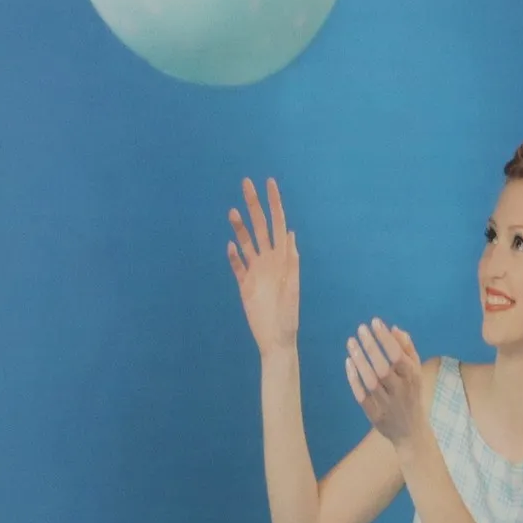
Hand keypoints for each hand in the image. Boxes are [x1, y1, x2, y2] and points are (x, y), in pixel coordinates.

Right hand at [226, 177, 299, 355]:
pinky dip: (234, 255)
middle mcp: (269, 261)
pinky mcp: (245, 285)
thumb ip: (291, 263)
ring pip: (246, 242)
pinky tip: (230, 245)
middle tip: (246, 183)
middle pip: (260, 226)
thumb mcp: (292, 289)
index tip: (269, 183)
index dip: (274, 203)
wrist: (275, 339)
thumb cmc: (288, 318)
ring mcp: (256, 271)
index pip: (278, 224)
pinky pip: (238, 266)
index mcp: (282, 258)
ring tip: (233, 211)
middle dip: (254, 204)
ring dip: (240, 226)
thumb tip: (290, 235)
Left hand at [345, 319, 426, 449]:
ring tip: (351, 342)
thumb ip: (407, 350)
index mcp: (413, 378)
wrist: (412, 433)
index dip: (386, 339)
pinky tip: (348, 362)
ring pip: (371, 381)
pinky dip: (354, 379)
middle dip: (371, 347)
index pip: (399, 356)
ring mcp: (387, 404)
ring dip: (360, 360)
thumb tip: (394, 329)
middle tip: (360, 329)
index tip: (375, 322)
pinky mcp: (375, 415)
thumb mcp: (416, 372)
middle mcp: (401, 391)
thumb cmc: (412, 395)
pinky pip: (362, 396)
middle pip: (383, 368)